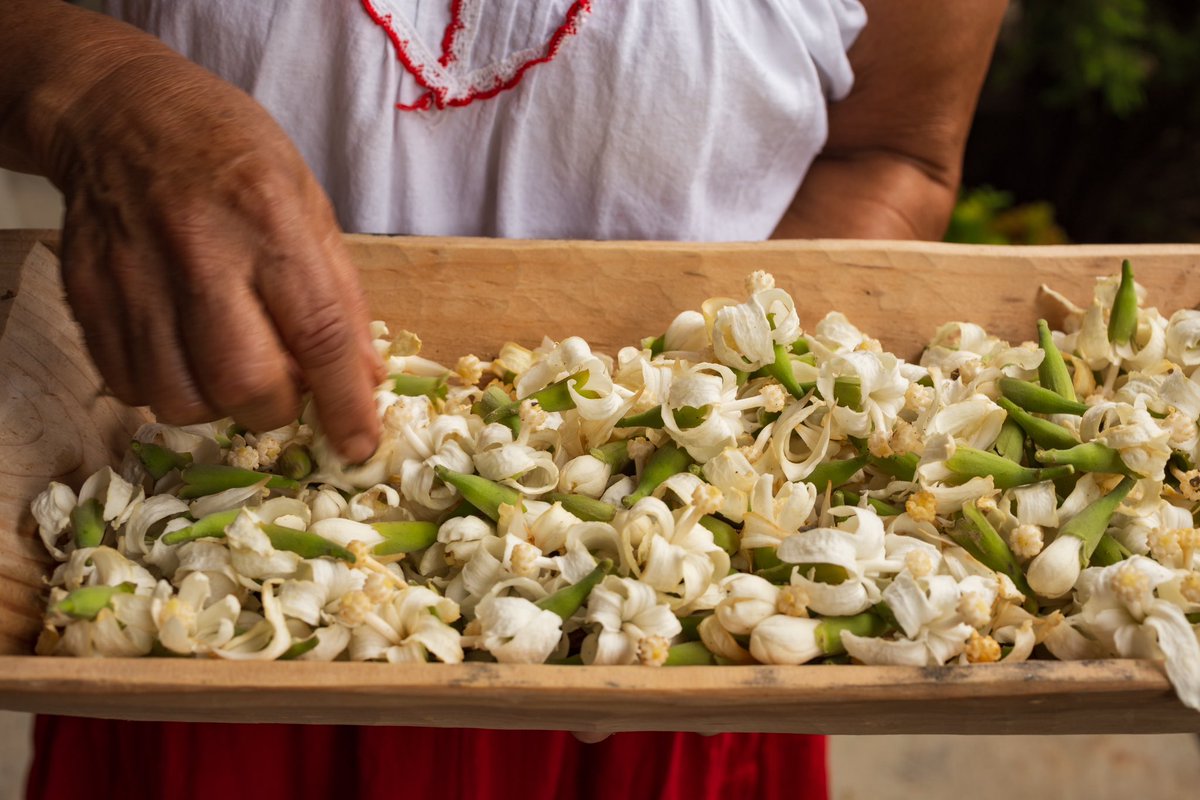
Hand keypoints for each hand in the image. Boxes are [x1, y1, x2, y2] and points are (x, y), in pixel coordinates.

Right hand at [47, 51, 382, 460]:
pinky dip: (167, 393)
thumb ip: (338, 294)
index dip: (345, 403)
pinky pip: (130, 387)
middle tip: (283, 387)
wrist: (120, 114)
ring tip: (231, 369)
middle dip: (275, 409)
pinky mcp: (88, 297)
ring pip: (181, 399)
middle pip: (243, 381)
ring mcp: (135, 277)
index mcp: (269, 220)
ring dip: (219, 407)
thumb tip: (364, 378)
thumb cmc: (230, 155)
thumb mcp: (308, 203)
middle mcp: (199, 252)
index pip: (319, 334)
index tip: (358, 446)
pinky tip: (184, 357)